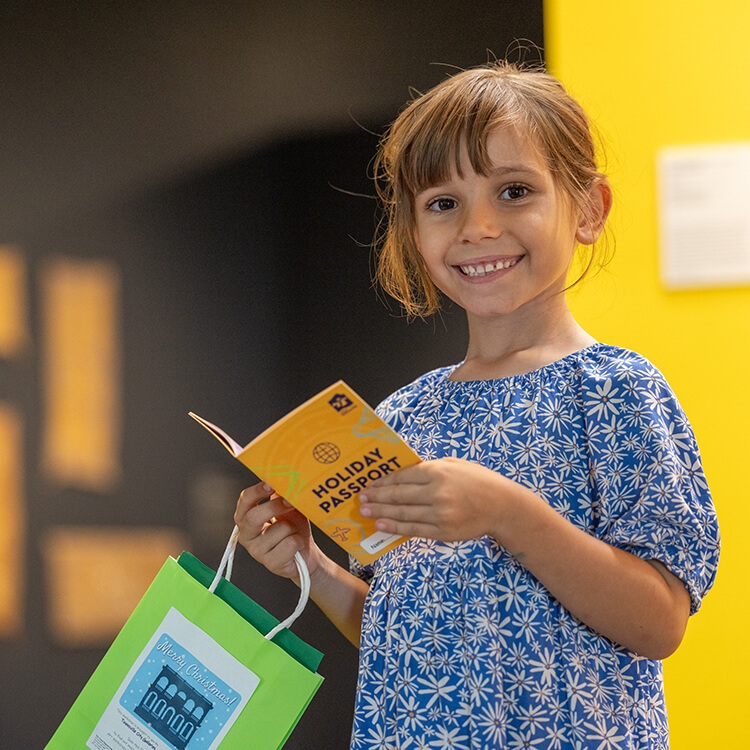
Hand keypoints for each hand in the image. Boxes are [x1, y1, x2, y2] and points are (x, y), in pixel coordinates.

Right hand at [234, 482, 317, 579]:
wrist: (305, 552)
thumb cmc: (293, 528)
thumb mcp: (287, 506)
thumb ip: (282, 493)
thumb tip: (284, 478)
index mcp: (247, 517)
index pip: (245, 500)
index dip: (257, 490)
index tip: (270, 483)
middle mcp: (246, 535)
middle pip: (254, 517)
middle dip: (275, 507)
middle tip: (290, 502)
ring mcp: (256, 551)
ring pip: (277, 530)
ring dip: (292, 528)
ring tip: (292, 533)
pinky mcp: (270, 564)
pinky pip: (289, 544)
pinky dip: (298, 541)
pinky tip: (296, 546)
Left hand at [358, 457, 507, 540]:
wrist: (502, 506)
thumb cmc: (477, 481)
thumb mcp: (454, 465)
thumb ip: (429, 469)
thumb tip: (401, 475)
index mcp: (438, 471)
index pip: (403, 476)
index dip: (383, 481)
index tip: (369, 483)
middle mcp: (437, 492)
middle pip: (399, 495)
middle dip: (377, 497)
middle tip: (361, 498)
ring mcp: (440, 514)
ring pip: (403, 513)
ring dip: (381, 512)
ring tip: (365, 512)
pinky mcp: (443, 532)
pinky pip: (414, 529)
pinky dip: (395, 527)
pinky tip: (381, 525)